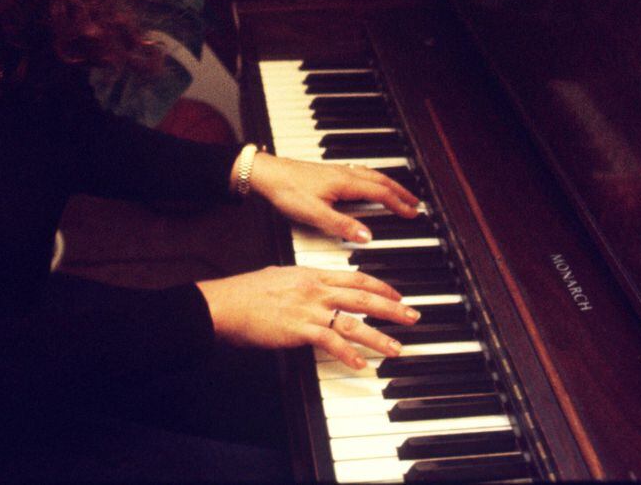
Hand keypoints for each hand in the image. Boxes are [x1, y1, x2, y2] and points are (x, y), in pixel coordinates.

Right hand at [197, 266, 419, 367]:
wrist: (226, 304)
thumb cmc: (247, 292)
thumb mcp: (280, 276)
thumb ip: (301, 281)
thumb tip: (310, 284)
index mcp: (313, 275)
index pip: (356, 278)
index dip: (381, 286)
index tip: (398, 295)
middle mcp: (316, 290)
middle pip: (364, 297)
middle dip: (393, 308)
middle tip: (413, 317)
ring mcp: (309, 310)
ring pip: (354, 321)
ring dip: (379, 336)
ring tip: (397, 347)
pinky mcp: (299, 330)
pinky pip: (331, 343)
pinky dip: (348, 354)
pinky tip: (361, 364)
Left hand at [244, 154, 419, 241]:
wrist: (266, 173)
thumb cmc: (287, 191)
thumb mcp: (314, 213)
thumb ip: (341, 225)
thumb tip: (367, 235)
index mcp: (345, 183)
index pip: (380, 193)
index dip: (398, 204)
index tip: (412, 213)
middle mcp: (344, 174)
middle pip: (381, 181)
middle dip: (400, 192)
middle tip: (415, 202)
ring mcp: (337, 171)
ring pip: (371, 174)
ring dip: (388, 183)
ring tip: (398, 192)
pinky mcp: (328, 171)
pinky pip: (360, 172)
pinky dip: (373, 178)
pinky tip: (368, 182)